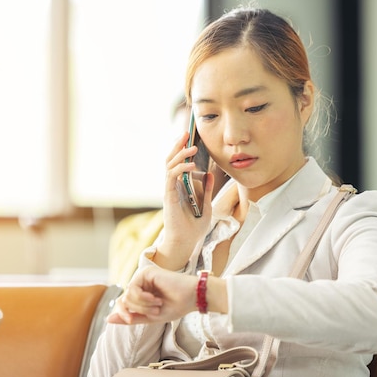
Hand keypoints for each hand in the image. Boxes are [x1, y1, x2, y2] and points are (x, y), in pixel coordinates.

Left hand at [107, 266, 196, 324]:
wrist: (191, 297)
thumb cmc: (175, 306)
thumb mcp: (150, 317)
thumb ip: (131, 318)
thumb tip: (107, 319)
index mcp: (141, 295)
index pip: (122, 304)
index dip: (122, 314)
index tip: (131, 320)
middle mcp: (140, 285)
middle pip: (123, 300)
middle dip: (136, 310)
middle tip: (154, 312)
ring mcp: (142, 278)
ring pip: (128, 295)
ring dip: (142, 305)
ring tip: (158, 304)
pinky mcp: (145, 272)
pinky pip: (133, 288)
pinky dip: (142, 297)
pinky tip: (155, 298)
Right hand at [154, 133, 213, 269]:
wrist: (186, 243)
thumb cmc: (193, 227)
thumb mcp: (205, 204)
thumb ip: (205, 189)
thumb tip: (208, 174)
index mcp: (180, 186)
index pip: (178, 163)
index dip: (183, 150)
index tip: (191, 138)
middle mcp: (172, 186)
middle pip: (171, 160)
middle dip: (178, 145)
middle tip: (187, 133)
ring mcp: (169, 190)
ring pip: (169, 166)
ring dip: (180, 154)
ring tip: (192, 147)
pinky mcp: (169, 197)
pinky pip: (171, 178)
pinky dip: (180, 169)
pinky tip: (191, 165)